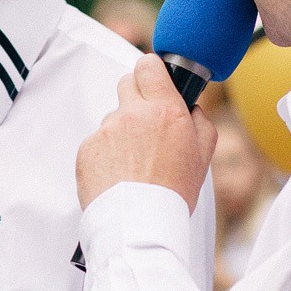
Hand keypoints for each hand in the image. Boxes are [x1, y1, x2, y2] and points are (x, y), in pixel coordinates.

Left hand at [77, 57, 217, 211]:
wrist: (138, 226)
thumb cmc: (172, 194)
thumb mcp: (203, 157)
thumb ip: (200, 122)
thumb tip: (191, 107)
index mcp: (165, 111)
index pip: (149, 65)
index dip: (152, 72)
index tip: (154, 82)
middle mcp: (133, 114)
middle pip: (127, 84)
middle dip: (136, 99)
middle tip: (146, 126)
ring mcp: (106, 131)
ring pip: (113, 118)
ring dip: (121, 132)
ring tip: (133, 164)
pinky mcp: (86, 149)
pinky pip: (96, 142)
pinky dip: (105, 154)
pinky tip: (118, 175)